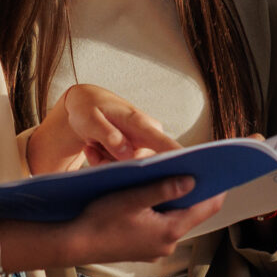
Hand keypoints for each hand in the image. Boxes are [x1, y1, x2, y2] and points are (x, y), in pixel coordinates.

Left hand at [30, 84, 180, 173]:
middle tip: (92, 147)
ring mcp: (143, 147)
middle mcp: (149, 137)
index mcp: (141, 125)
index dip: (178, 159)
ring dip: (106, 162)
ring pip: (127, 169)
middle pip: (140, 165)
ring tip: (92, 143)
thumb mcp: (90, 119)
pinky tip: (93, 147)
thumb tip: (126, 153)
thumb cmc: (88, 108)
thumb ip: (107, 134)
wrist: (86, 104)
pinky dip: (104, 162)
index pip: (165, 145)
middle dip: (113, 164)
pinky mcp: (134, 155)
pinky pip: (120, 168)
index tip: (190, 172)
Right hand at [68, 176, 224, 265]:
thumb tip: (191, 181)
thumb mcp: (132, 198)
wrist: (73, 244)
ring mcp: (155, 249)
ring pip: (174, 220)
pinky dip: (160, 212)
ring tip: (169, 179)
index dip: (216, 188)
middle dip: (193, 192)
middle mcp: (167, 243)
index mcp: (169, 230)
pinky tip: (149, 199)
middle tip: (192, 169)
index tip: (220, 171)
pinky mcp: (143, 249)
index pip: (207, 208)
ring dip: (174, 201)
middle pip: (191, 214)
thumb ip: (164, 189)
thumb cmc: (100, 220)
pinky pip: (160, 227)